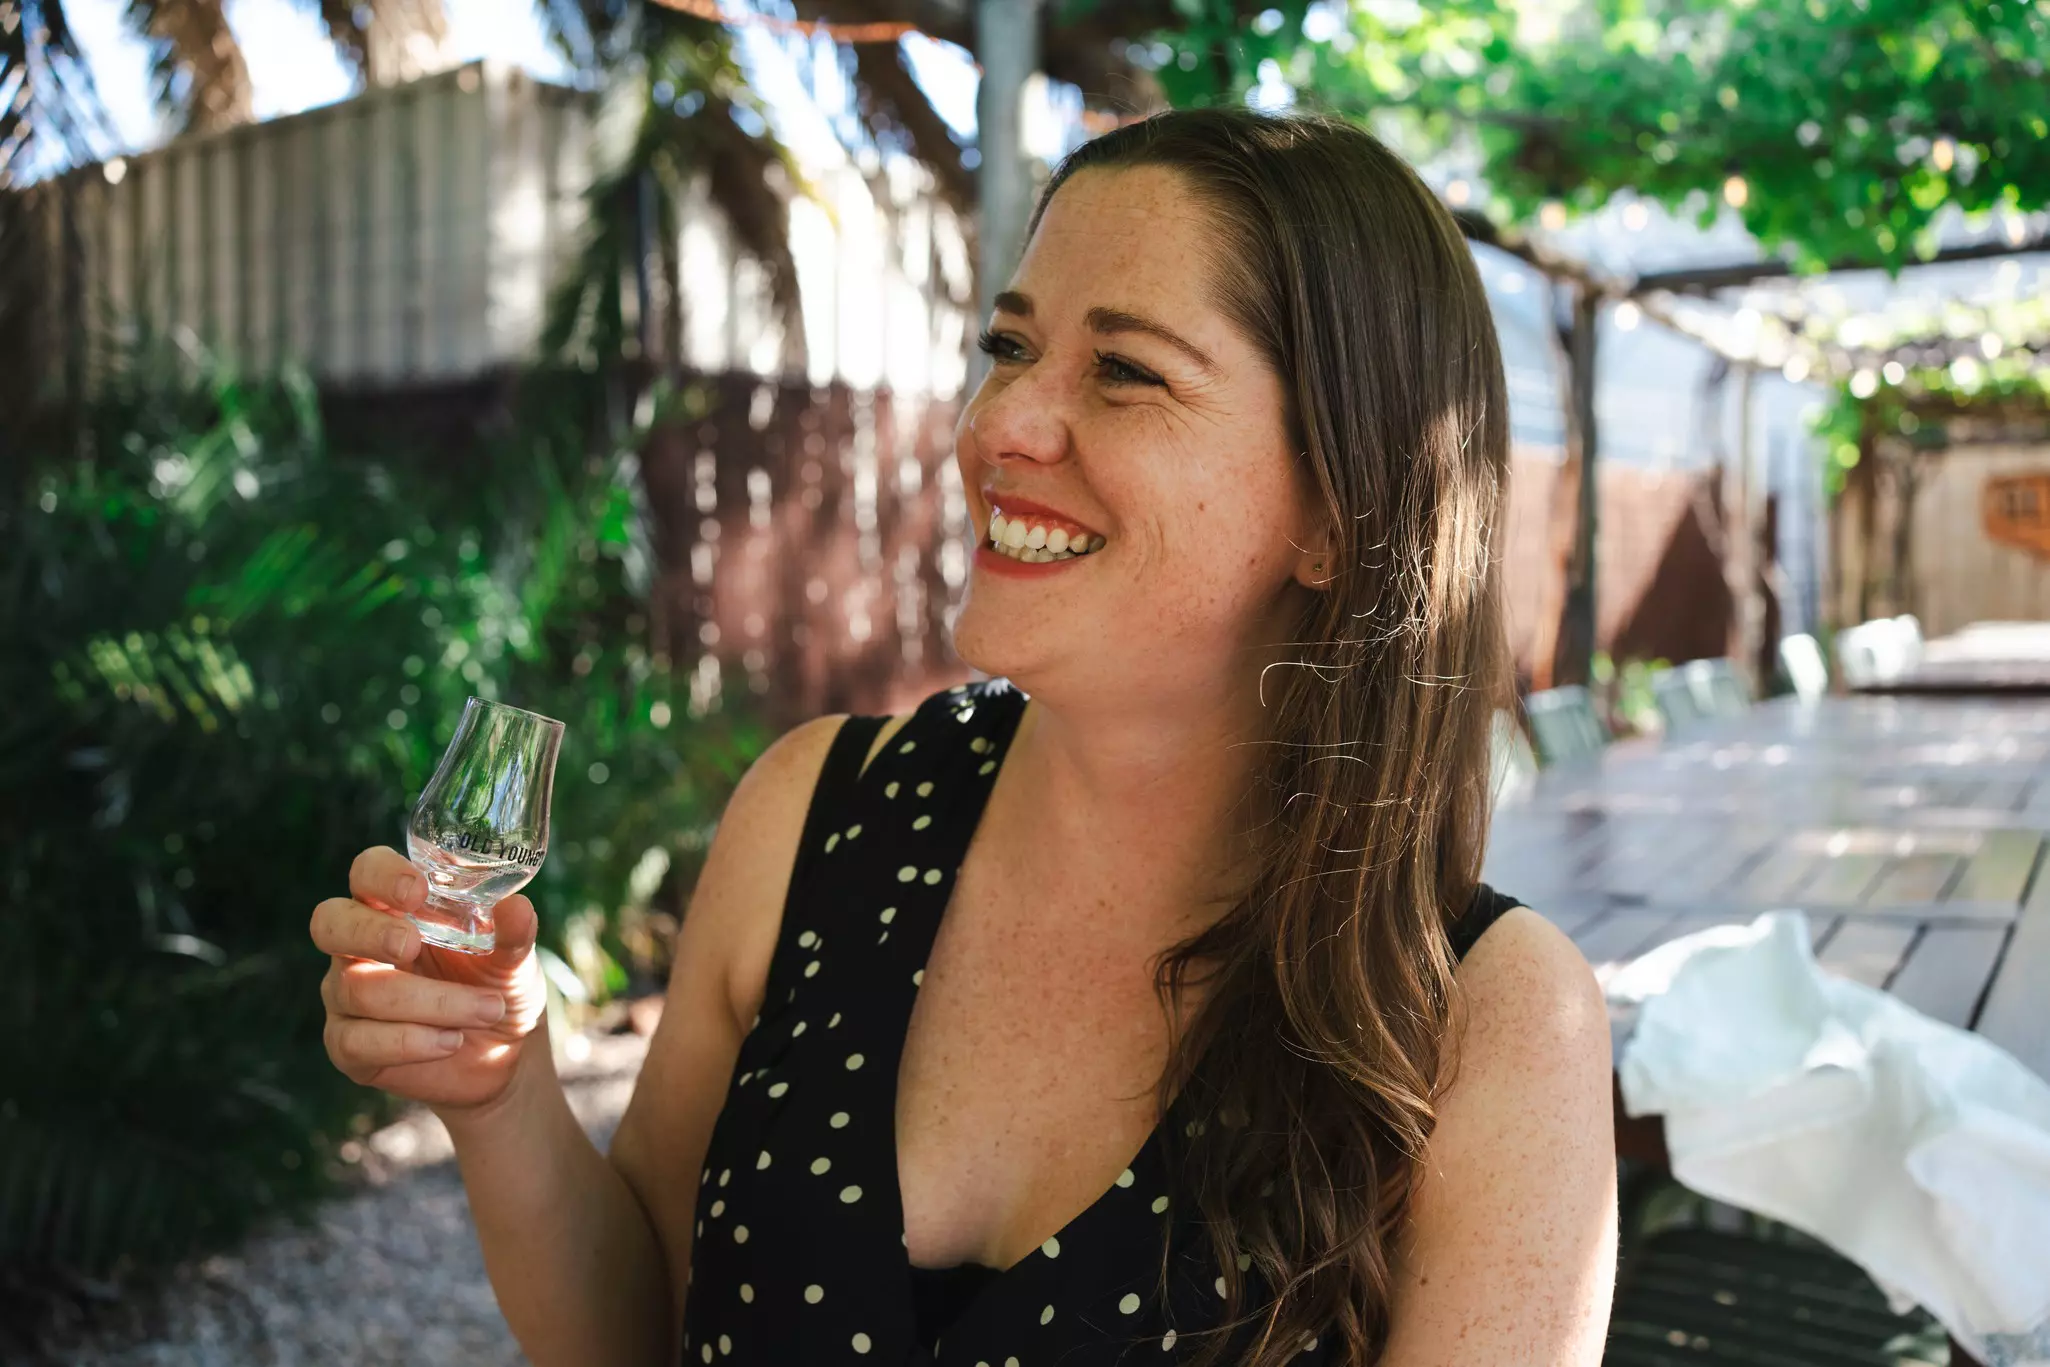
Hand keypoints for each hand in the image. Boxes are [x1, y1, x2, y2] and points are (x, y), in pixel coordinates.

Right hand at [313, 845, 549, 1115]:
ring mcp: (345, 994)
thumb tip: (516, 907)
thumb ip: (514, 931)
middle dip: (370, 933)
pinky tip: (450, 1041)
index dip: (382, 876)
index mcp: (394, 907)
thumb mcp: (513, 958)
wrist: (503, 1052)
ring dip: (429, 1002)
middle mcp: (358, 945)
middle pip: (330, 923)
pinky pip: (355, 1041)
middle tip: (411, 945)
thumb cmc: (496, 985)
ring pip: (358, 989)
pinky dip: (409, 1041)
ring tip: (486, 1010)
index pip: (367, 873)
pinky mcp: (347, 1044)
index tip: (417, 891)